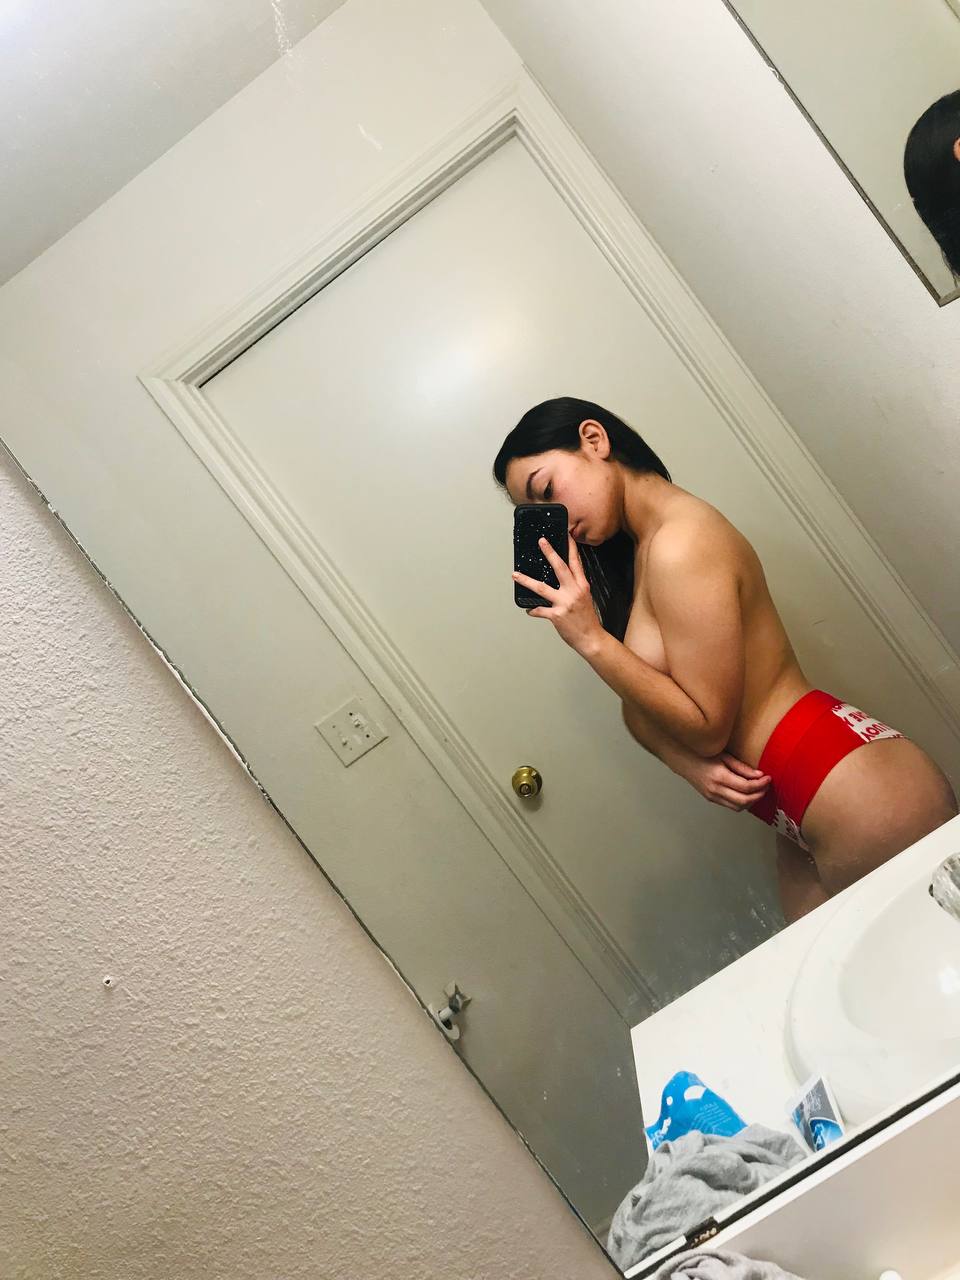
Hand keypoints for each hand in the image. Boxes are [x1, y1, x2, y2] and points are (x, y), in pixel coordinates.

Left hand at [512, 534, 603, 653]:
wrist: (591, 638)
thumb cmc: (587, 620)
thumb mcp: (585, 598)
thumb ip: (574, 587)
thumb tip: (563, 580)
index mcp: (582, 586)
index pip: (576, 563)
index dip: (571, 548)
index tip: (567, 535)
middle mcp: (573, 592)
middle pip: (559, 568)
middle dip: (550, 552)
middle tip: (541, 541)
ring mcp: (564, 603)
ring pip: (541, 588)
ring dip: (526, 580)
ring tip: (515, 575)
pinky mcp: (557, 615)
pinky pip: (539, 610)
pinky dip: (532, 610)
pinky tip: (528, 609)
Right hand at [679, 751, 770, 810]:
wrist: (684, 761)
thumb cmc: (703, 755)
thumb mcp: (724, 756)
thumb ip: (741, 767)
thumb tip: (759, 775)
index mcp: (719, 777)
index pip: (746, 787)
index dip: (760, 784)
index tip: (768, 778)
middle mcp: (715, 790)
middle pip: (744, 801)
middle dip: (759, 795)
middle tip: (766, 787)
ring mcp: (712, 797)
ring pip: (738, 807)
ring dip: (751, 801)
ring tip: (758, 791)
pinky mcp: (711, 799)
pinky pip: (731, 806)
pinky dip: (742, 802)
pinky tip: (746, 793)